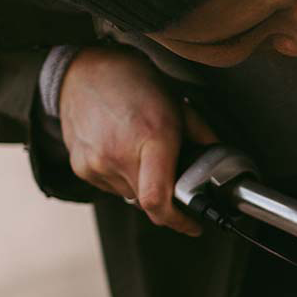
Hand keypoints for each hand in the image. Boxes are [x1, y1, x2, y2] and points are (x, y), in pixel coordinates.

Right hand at [58, 47, 216, 235]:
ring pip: (129, 196)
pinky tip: (119, 150)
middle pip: (147, 202)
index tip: (192, 223)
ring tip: (138, 151)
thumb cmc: (132, 83)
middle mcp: (119, 154)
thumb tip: (215, 163)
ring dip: (140, 184)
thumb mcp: (177, 104)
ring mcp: (96, 163)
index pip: (158, 200)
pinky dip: (120, 177)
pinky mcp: (81, 167)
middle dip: (163, 195)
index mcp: (151, 137)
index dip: (178, 220)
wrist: (84, 72)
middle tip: (166, 170)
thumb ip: (201, 138)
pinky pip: (110, 187)